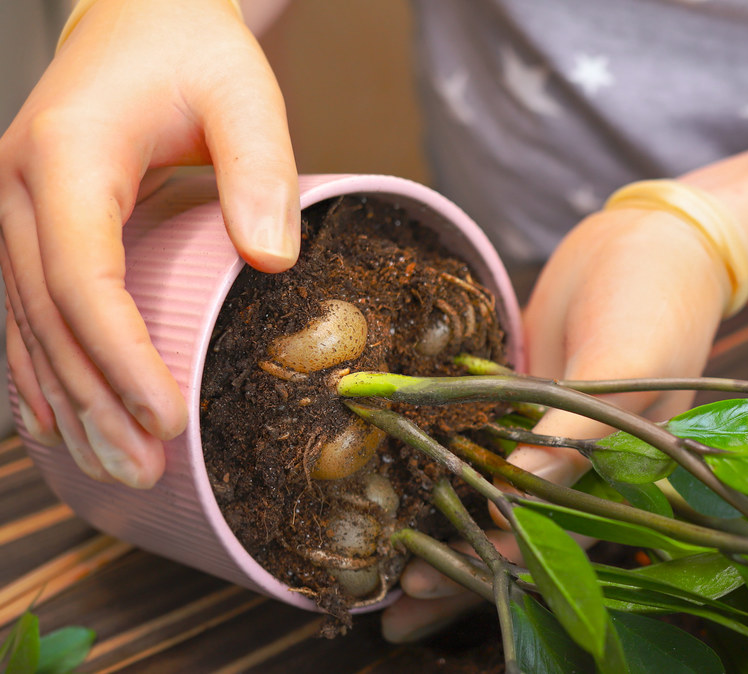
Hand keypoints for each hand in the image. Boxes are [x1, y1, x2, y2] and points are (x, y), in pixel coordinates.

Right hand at [0, 0, 298, 487]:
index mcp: (68, 154)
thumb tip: (271, 262)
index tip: (165, 416)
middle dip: (95, 401)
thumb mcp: (245, 91)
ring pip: (28, 324)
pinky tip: (57, 426)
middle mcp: (18, 185)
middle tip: (142, 471)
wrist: (140, 13)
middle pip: (50, 315)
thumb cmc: (194, 50)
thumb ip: (262, 169)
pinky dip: (42, 372)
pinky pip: (25, 311)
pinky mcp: (27, 225)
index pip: (84, 276)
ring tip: (112, 470)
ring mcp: (12, 208)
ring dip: (67, 403)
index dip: (120, 355)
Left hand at [381, 208, 731, 640]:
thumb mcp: (623, 362)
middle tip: (391, 603)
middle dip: (456, 569)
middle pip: (514, 533)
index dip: (491, 566)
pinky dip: (440, 462)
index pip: (551, 541)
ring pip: (488, 494)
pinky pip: (474, 439)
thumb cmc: (657, 298)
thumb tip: (518, 494)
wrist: (652, 235)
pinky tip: (399, 480)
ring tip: (386, 568)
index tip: (425, 584)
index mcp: (617, 475)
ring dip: (442, 528)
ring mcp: (546, 432)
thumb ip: (575, 431)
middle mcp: (579, 465)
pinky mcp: (521, 398)